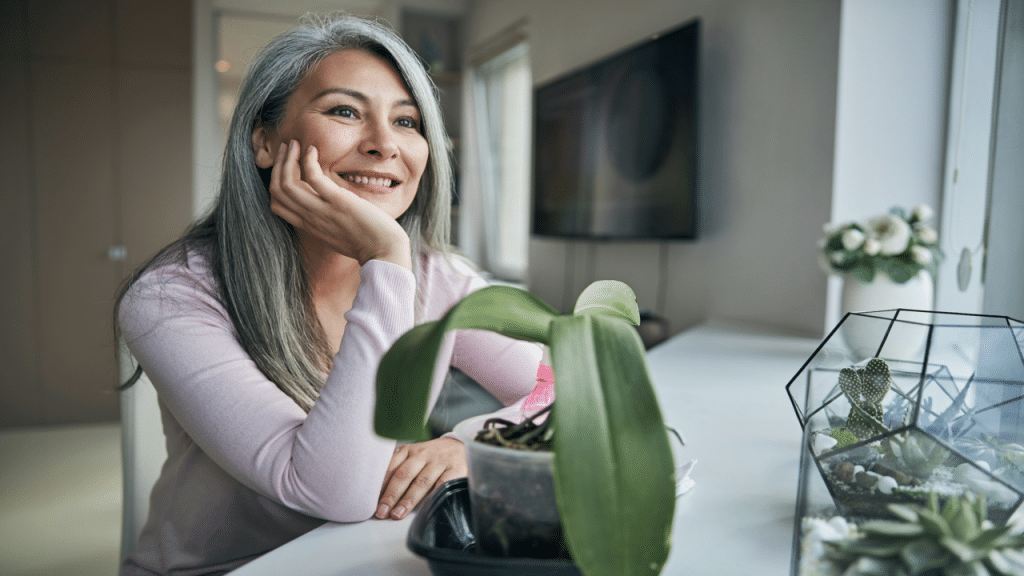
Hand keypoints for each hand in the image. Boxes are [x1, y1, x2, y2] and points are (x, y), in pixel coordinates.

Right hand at [268, 140, 411, 269]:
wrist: (384, 252)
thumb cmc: (368, 242)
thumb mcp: (339, 232)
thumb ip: (327, 219)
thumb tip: (329, 205)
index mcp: (310, 226)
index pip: (277, 205)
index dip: (275, 182)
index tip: (285, 166)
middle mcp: (311, 219)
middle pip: (278, 191)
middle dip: (278, 165)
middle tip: (286, 148)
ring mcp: (323, 211)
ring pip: (287, 184)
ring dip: (287, 160)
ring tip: (293, 144)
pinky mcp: (339, 202)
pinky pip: (313, 178)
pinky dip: (307, 161)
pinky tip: (312, 150)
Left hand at [376, 437, 466, 519]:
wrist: (461, 445)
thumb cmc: (431, 457)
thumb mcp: (413, 457)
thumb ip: (399, 471)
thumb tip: (380, 498)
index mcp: (408, 450)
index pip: (391, 467)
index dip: (380, 486)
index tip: (372, 502)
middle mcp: (422, 454)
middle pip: (404, 474)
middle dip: (391, 495)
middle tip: (381, 512)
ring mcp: (439, 461)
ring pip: (421, 481)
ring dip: (408, 500)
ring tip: (397, 514)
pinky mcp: (455, 469)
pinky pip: (442, 484)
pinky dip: (432, 496)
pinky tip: (424, 508)